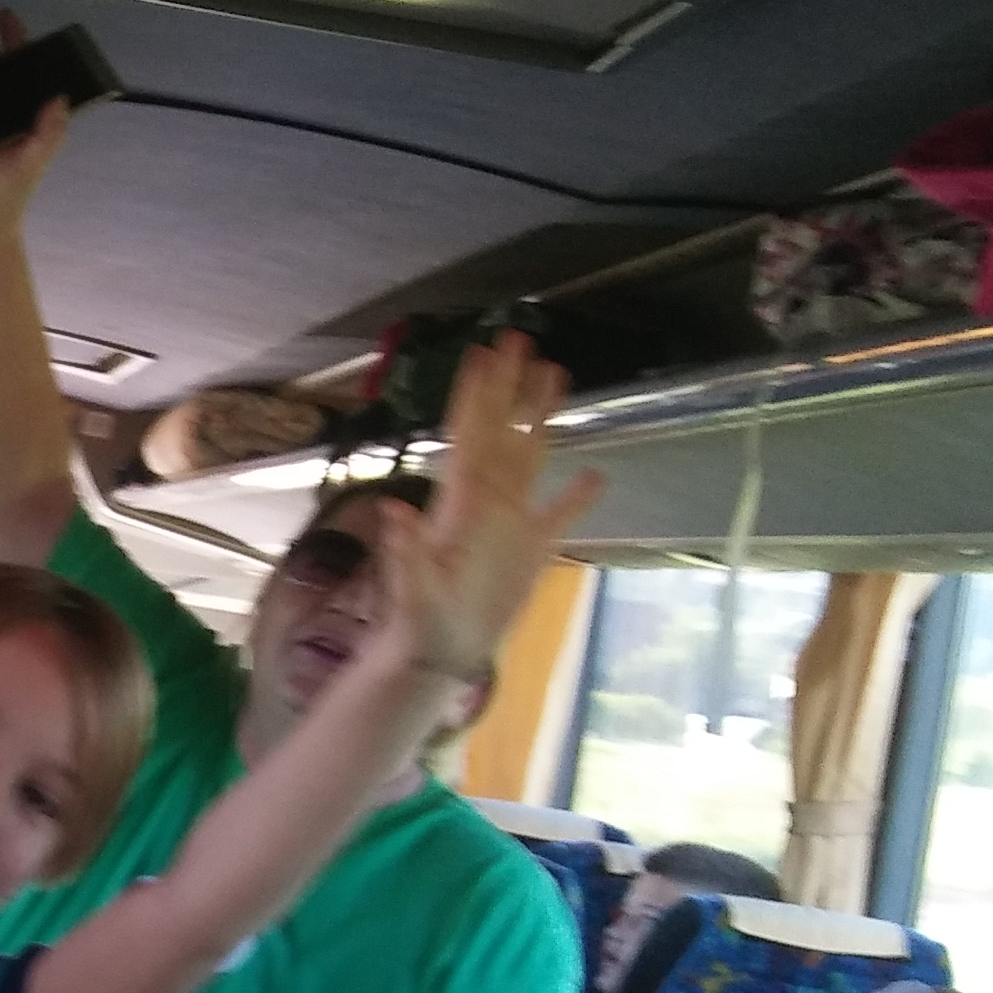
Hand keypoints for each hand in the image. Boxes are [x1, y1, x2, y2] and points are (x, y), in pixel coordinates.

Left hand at [371, 335, 600, 685]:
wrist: (437, 654)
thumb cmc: (419, 624)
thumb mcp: (412, 588)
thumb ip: (405, 550)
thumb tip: (394, 509)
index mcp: (460, 505)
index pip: (470, 437)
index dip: (477, 396)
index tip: (485, 353)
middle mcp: (486, 502)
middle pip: (501, 431)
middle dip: (510, 386)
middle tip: (520, 337)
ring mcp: (511, 524)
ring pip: (530, 457)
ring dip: (541, 417)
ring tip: (557, 374)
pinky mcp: (532, 552)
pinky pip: (559, 515)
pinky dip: (578, 496)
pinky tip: (598, 475)